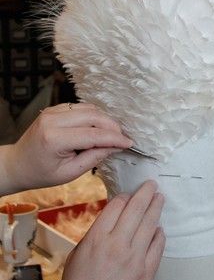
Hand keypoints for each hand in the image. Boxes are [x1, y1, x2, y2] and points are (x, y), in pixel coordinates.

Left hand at [1, 103, 132, 194]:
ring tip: (112, 134)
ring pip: (89, 108)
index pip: (93, 134)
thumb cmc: (41, 173)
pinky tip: (97, 128)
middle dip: (112, 126)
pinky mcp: (55, 108)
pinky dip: (93, 116)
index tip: (129, 142)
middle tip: (123, 138)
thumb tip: (115, 146)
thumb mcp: (69, 173)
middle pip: (93, 116)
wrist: (18, 164)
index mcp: (54, 139)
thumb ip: (94, 157)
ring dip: (104, 119)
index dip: (114, 138)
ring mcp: (53, 111)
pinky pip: (81, 107)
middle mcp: (53, 120)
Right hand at [59, 181, 165, 279]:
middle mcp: (117, 245)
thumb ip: (95, 234)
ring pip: (150, 224)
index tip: (128, 194)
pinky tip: (159, 229)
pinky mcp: (146, 272)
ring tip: (159, 198)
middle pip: (136, 208)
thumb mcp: (77, 256)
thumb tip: (110, 219)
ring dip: (156, 207)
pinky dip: (159, 234)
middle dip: (146, 192)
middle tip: (151, 184)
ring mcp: (134, 258)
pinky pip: (157, 246)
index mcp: (97, 238)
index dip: (124, 196)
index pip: (116, 205)